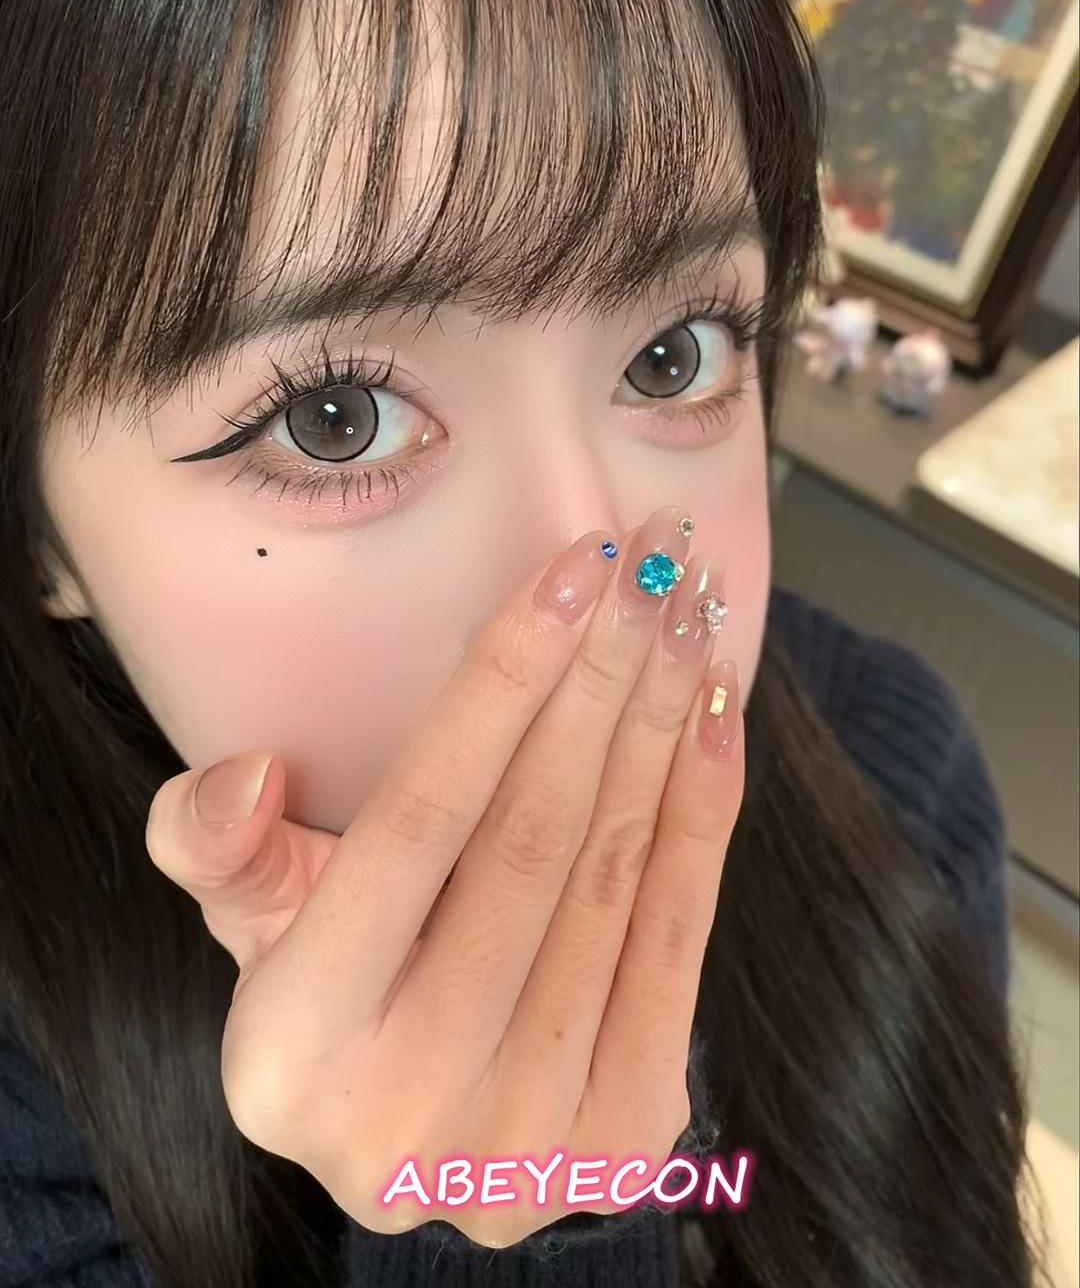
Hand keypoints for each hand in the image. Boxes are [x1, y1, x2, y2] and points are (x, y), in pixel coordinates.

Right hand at [145, 505, 744, 1247]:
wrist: (420, 1144)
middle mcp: (409, 1103)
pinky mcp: (620, 1141)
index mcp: (295, 1045)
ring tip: (690, 612)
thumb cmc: (334, 1008)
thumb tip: (248, 777)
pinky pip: (675, 943)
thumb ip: (216, 849)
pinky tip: (714, 719)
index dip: (500, 686)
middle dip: (602, 679)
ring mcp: (526, 1134)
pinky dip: (702, 818)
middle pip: (531, 841)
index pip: (417, 824)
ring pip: (611, 878)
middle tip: (652, 563)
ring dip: (662, 725)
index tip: (570, 572)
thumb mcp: (250, 926)